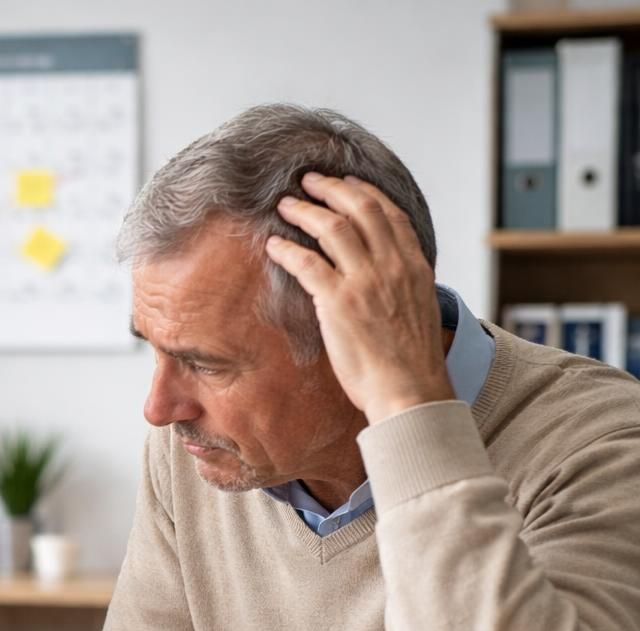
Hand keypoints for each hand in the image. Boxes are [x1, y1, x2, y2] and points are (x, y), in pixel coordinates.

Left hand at [265, 172, 451, 423]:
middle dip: (331, 188)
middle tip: (308, 181)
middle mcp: (393, 266)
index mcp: (415, 266)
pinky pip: (307, 262)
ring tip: (285, 205)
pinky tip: (273, 245)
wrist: (408, 390)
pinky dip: (287, 249)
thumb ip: (401, 286)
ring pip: (332, 228)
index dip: (364, 193)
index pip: (390, 215)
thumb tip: (383, 277)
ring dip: (305, 211)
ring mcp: (366, 281)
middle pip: (360, 209)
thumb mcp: (416, 311)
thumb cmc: (409, 363)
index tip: (346, 182)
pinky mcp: (338, 302)